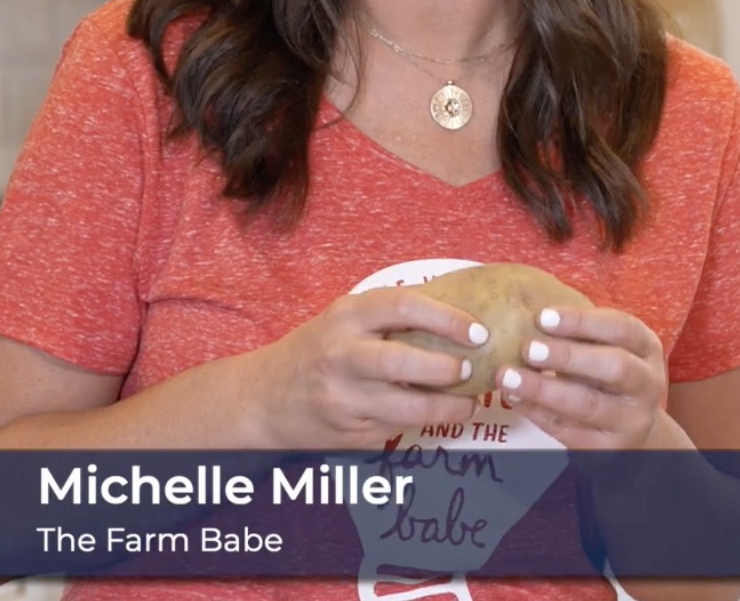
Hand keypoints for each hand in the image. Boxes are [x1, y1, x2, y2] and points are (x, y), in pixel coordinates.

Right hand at [246, 288, 485, 448]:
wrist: (264, 398)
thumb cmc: (316, 351)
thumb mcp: (343, 319)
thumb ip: (388, 314)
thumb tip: (456, 308)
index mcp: (346, 316)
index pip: (404, 306)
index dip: (447, 318)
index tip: (476, 331)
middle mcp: (341, 355)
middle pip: (405, 362)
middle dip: (447, 369)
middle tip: (470, 369)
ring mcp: (343, 398)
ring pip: (408, 409)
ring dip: (448, 407)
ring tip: (469, 403)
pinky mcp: (348, 433)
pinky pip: (396, 430)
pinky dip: (424, 424)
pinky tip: (437, 417)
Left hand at [497, 305, 665, 449]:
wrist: (629, 429)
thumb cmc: (605, 375)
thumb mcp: (603, 348)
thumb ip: (577, 333)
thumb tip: (524, 308)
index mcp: (646, 349)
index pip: (622, 328)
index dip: (582, 321)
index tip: (543, 316)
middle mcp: (647, 384)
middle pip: (614, 367)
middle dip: (568, 356)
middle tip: (528, 348)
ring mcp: (631, 421)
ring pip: (588, 405)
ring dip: (543, 390)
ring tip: (508, 376)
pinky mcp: (609, 450)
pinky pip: (569, 430)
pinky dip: (537, 413)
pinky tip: (514, 398)